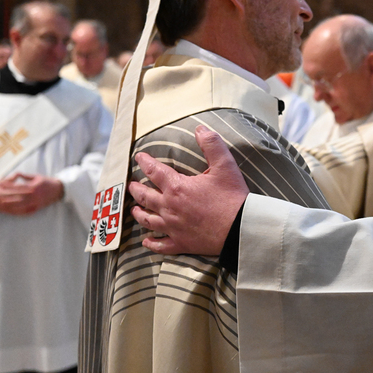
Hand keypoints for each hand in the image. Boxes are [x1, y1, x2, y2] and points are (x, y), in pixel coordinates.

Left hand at [0, 173, 63, 214]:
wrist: (59, 189)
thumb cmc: (47, 182)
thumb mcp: (37, 177)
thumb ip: (26, 176)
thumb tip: (17, 174)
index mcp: (33, 186)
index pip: (18, 187)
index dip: (9, 187)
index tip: (2, 187)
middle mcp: (34, 194)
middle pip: (19, 197)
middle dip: (9, 198)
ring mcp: (37, 201)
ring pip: (22, 205)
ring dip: (13, 206)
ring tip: (5, 206)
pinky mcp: (39, 206)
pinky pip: (28, 210)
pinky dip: (21, 211)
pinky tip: (15, 211)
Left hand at [129, 125, 248, 254]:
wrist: (240, 228)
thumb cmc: (232, 197)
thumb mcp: (225, 165)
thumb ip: (211, 144)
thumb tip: (200, 129)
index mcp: (177, 187)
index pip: (154, 171)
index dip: (144, 162)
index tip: (139, 157)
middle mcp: (169, 207)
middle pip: (145, 197)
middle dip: (136, 189)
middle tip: (132, 185)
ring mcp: (173, 227)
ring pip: (148, 220)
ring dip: (139, 213)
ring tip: (135, 209)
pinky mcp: (181, 243)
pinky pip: (160, 244)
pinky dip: (151, 242)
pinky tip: (146, 241)